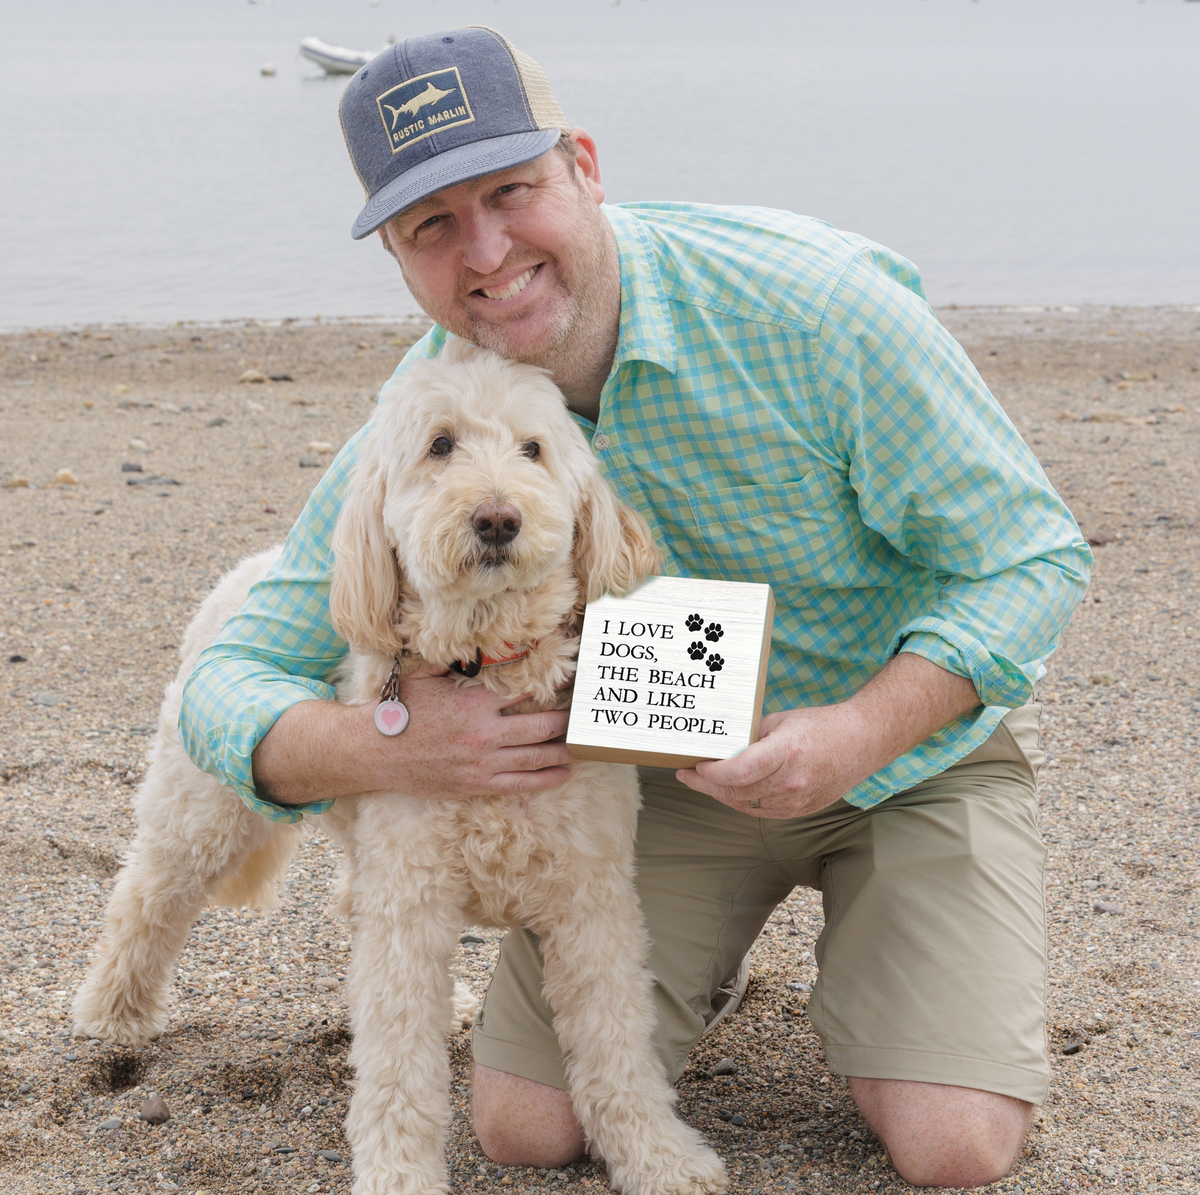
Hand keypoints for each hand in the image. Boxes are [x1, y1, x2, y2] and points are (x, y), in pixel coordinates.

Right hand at [377, 669, 573, 798]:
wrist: (375, 752)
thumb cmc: (400, 710)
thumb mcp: (425, 676)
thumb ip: (454, 660)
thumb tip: (476, 641)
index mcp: (476, 703)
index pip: (527, 692)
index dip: (554, 686)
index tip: (573, 683)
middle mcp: (486, 733)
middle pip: (543, 726)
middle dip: (568, 721)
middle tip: (587, 715)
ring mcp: (484, 763)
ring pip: (538, 756)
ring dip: (565, 750)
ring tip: (586, 744)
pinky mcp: (477, 785)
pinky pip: (521, 784)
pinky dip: (547, 778)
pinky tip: (564, 773)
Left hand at [676, 653, 980, 818]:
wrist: (863, 741)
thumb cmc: (821, 725)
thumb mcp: (781, 720)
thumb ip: (750, 736)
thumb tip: (719, 746)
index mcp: (786, 753)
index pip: (738, 773)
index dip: (710, 774)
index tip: (694, 765)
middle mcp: (792, 782)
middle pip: (736, 792)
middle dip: (706, 785)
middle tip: (686, 774)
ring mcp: (798, 800)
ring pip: (746, 805)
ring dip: (720, 795)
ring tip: (701, 782)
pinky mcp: (802, 810)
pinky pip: (762, 812)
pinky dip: (741, 802)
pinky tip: (727, 791)